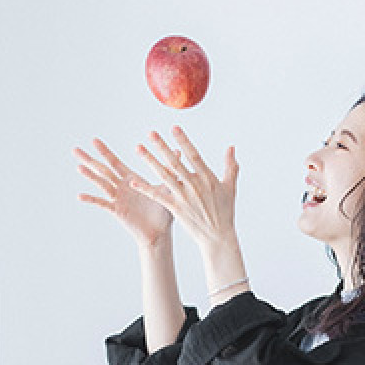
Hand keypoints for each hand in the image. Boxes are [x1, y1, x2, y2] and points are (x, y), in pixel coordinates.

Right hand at [73, 137, 173, 246]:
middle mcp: (122, 187)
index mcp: (131, 180)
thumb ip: (169, 169)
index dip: (105, 152)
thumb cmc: (163, 211)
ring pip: (101, 184)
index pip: (115, 162)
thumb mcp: (166, 187)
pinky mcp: (117, 211)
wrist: (161, 233)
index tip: (94, 140)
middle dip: (90, 159)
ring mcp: (118, 199)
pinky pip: (103, 204)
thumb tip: (179, 152)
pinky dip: (92, 199)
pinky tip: (80, 196)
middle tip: (75, 149)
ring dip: (90, 175)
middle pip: (103, 170)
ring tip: (78, 166)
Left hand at [131, 125, 238, 251]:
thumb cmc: (225, 212)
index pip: (193, 155)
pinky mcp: (176, 209)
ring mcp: (184, 197)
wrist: (218, 237)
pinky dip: (145, 189)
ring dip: (150, 161)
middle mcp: (194, 186)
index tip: (174, 128)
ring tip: (138, 149)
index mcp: (207, 178)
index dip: (183, 141)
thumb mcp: (230, 188)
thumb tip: (231, 148)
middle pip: (175, 163)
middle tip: (151, 133)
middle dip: (162, 147)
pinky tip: (133, 181)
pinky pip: (158, 196)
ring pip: (164, 176)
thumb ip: (230, 166)